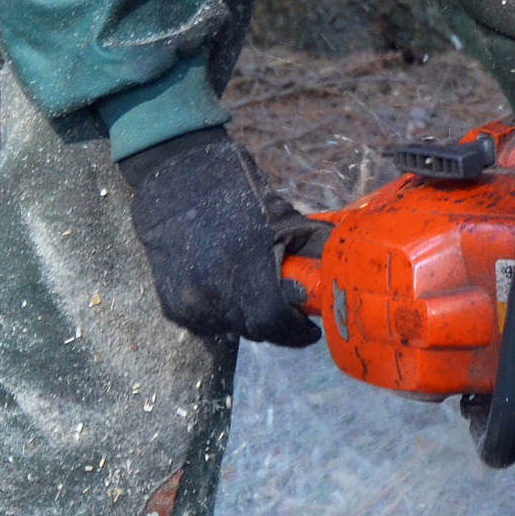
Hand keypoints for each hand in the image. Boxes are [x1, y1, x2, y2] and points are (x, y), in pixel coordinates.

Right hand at [120, 127, 320, 346]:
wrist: (176, 184)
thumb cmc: (238, 193)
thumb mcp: (284, 215)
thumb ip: (314, 244)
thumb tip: (342, 268)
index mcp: (244, 265)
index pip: (273, 320)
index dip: (296, 331)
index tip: (311, 330)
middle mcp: (212, 291)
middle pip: (254, 329)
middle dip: (277, 325)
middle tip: (291, 312)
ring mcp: (189, 302)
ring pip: (231, 329)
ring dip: (250, 319)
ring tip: (258, 294)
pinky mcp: (172, 307)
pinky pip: (208, 323)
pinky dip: (225, 315)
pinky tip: (231, 290)